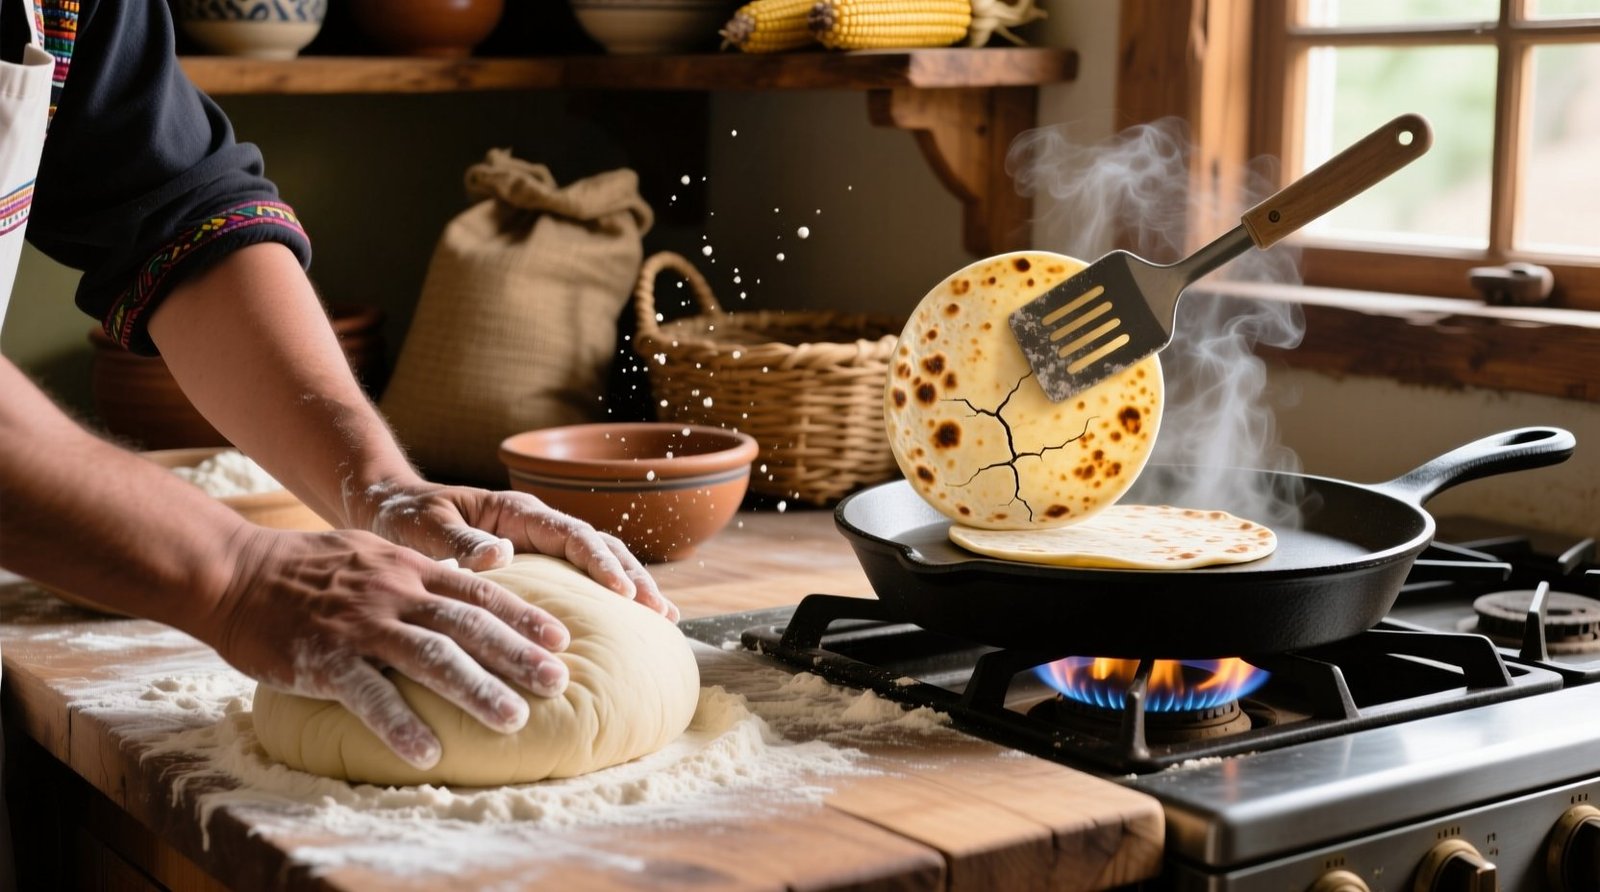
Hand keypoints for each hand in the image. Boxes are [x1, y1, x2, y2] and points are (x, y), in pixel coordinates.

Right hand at [209, 526, 571, 769]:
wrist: (232, 571)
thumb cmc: (306, 569)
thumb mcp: (373, 555)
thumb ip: (418, 574)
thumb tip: (469, 588)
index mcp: (408, 568)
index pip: (478, 591)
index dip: (522, 615)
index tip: (561, 637)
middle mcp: (393, 593)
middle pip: (468, 624)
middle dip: (517, 654)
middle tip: (558, 682)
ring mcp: (360, 625)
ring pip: (431, 657)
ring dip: (477, 690)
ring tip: (513, 720)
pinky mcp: (323, 658)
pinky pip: (368, 694)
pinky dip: (399, 724)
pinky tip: (427, 752)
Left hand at [353, 481, 678, 621]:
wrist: (391, 509)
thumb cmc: (405, 515)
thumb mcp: (424, 525)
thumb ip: (459, 540)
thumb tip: (499, 556)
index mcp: (517, 511)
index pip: (573, 534)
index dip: (600, 563)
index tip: (623, 594)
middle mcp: (538, 525)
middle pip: (601, 546)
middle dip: (634, 578)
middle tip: (662, 614)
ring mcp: (541, 545)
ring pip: (601, 561)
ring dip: (633, 587)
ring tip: (664, 620)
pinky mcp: (538, 566)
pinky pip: (581, 579)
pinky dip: (609, 599)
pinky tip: (629, 626)